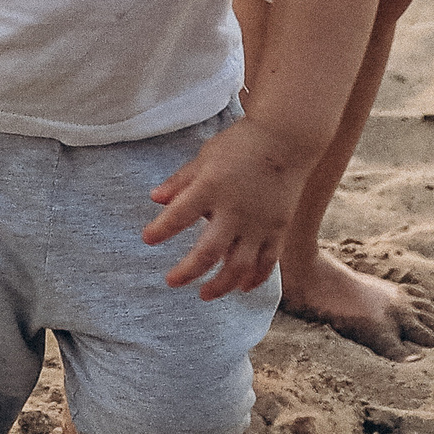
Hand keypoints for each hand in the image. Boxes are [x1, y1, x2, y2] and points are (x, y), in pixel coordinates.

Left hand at [142, 118, 310, 298]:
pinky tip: (240, 287)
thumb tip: (154, 198)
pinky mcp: (278, 229)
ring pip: (239, 266)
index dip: (160, 230)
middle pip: (208, 251)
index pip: (179, 214)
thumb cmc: (240, 144)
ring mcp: (259, 222)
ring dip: (220, 285)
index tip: (147, 239)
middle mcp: (235, 209)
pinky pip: (267, 262)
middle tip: (171, 281)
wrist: (287, 138)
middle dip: (188, 271)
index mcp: (212, 186)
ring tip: (204, 294)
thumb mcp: (205, 156)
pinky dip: (254, 278)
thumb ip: (181, 180)